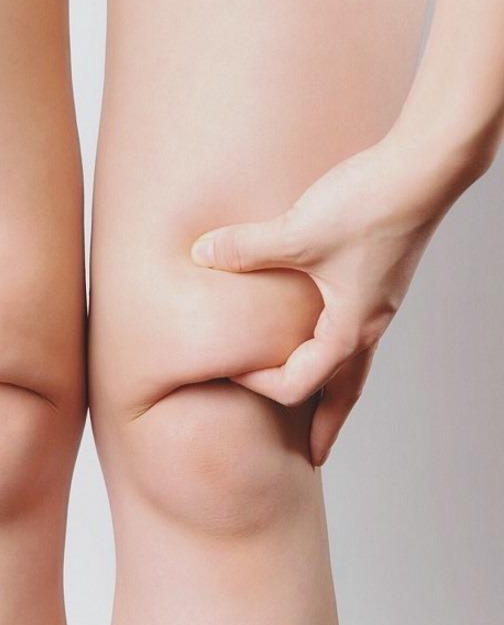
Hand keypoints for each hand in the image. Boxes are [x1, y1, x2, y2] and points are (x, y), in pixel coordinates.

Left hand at [190, 139, 462, 465]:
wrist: (424, 169)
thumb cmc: (370, 206)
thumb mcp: (297, 232)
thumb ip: (244, 248)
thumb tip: (201, 254)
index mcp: (348, 329)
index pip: (298, 383)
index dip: (258, 383)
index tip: (227, 368)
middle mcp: (367, 325)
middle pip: (344, 394)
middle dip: (325, 427)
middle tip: (313, 455)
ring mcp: (376, 305)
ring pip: (354, 366)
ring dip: (333, 392)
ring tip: (318, 408)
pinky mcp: (376, 281)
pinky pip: (354, 333)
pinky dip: (336, 351)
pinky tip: (321, 333)